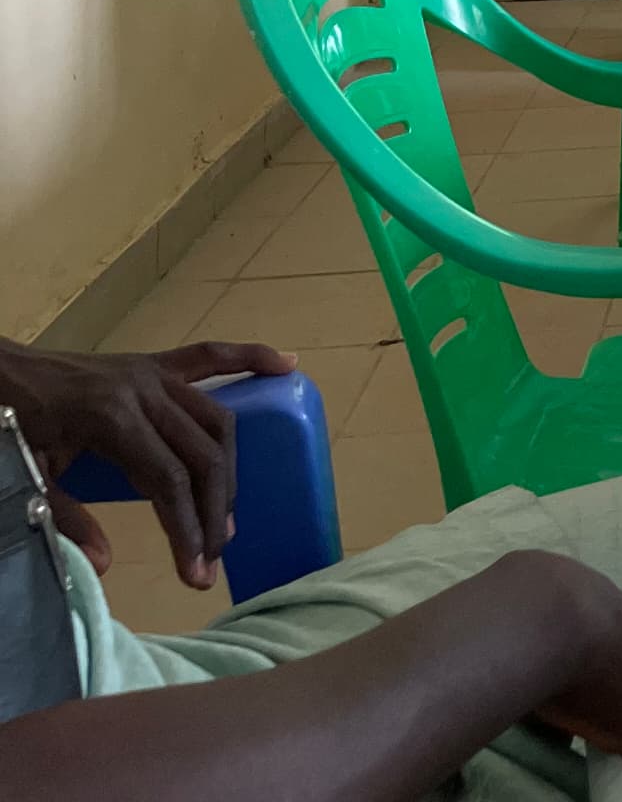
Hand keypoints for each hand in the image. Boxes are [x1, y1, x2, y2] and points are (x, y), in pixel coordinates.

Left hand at [0, 335, 295, 587]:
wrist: (3, 374)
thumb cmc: (16, 427)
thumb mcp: (31, 479)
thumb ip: (68, 520)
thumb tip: (106, 565)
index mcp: (113, 419)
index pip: (168, 480)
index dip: (187, 529)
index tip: (197, 574)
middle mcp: (144, 392)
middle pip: (202, 453)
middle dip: (215, 510)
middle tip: (215, 555)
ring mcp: (154, 373)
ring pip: (215, 418)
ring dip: (231, 466)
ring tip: (230, 512)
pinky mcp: (155, 363)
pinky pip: (211, 356)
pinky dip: (250, 357)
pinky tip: (286, 364)